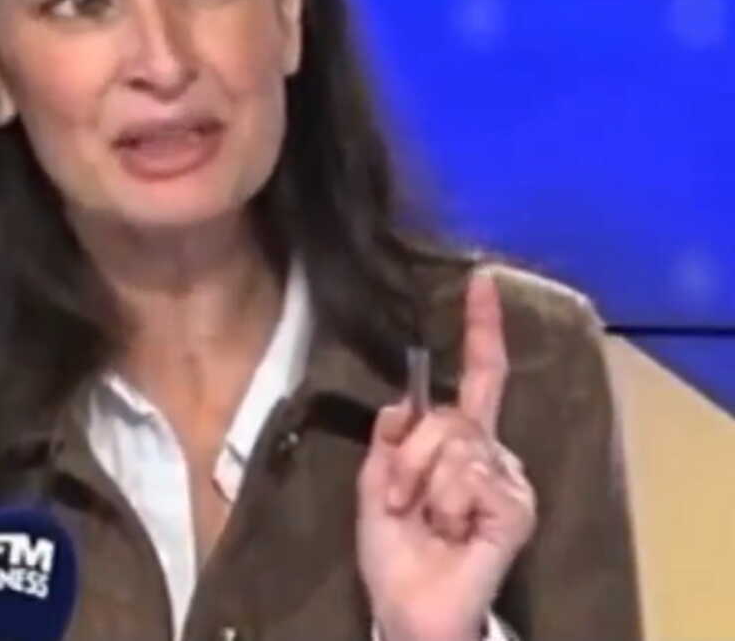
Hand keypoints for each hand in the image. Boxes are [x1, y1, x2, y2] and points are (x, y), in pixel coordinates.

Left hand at [356, 269, 535, 640]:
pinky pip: (470, 478)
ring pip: (455, 444)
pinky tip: (452, 532)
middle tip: (401, 501)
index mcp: (459, 443)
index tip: (480, 283)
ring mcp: (507, 481)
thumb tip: (401, 405)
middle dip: (408, 456)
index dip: (479, 330)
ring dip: (421, 484)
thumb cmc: (395, 553)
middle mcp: (491, 453)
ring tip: (425, 522)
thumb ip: (388, 441)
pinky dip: (445, 505)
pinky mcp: (515, 509)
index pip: (478, 375)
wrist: (409, 608)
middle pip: (449, 415)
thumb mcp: (375, 485)